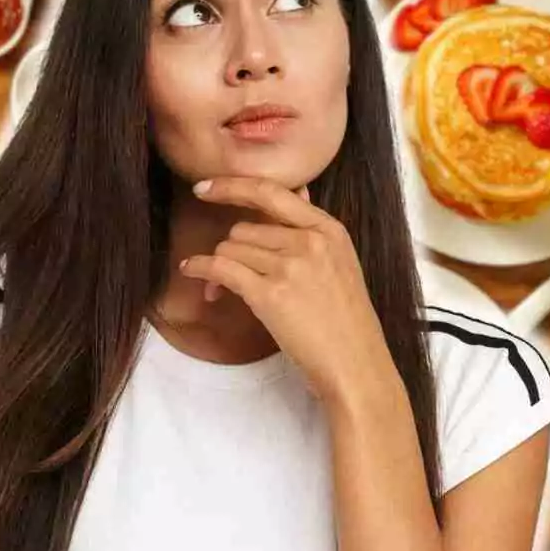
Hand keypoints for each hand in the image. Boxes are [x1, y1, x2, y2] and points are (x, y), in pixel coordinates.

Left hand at [180, 177, 399, 405]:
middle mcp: (310, 241)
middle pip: (245, 228)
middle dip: (232, 250)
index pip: (271, 192)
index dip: (232, 186)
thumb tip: (300, 189)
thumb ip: (314, 228)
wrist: (356, 365)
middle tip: (230, 274)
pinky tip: (193, 272)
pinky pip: (221, 267)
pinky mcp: (270, 294)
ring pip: (230, 248)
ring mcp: (290, 266)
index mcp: (329, 229)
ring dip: (220, 267)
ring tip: (225, 290)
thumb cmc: (347, 321)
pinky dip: (201, 269)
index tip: (205, 188)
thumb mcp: (340, 262)